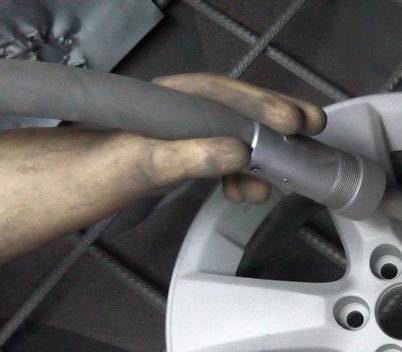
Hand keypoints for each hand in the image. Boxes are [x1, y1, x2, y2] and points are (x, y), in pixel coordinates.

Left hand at [0, 73, 325, 261]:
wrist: (74, 189)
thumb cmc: (99, 171)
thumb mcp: (145, 164)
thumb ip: (190, 156)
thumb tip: (238, 153)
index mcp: (172, 101)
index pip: (227, 95)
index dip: (265, 106)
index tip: (296, 122)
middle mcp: (183, 112)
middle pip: (240, 111)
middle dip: (277, 123)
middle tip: (312, 131)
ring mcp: (186, 134)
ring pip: (237, 137)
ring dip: (263, 157)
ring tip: (279, 178)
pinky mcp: (186, 155)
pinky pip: (225, 159)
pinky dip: (242, 175)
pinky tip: (248, 191)